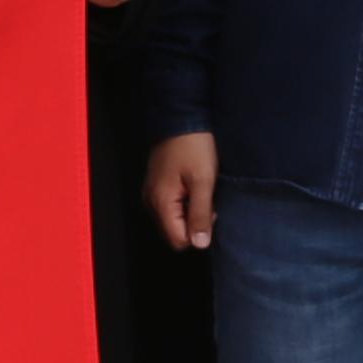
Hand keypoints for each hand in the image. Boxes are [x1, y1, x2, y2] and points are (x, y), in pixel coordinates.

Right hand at [143, 130, 216, 252]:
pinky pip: (170, 207)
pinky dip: (184, 203)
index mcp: (161, 203)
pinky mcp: (156, 185)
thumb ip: (201, 214)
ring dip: (190, 213)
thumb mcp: (203, 180)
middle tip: (208, 200)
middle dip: (194, 224)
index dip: (198, 233)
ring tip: (202, 191)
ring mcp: (152, 193)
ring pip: (173, 220)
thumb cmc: (194, 147)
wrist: (181, 117)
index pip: (178, 240)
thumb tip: (200, 245)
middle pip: (174, 232)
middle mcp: (151, 202)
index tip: (211, 211)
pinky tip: (194, 186)